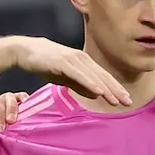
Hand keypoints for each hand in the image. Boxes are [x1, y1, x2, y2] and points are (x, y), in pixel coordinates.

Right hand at [0, 36, 131, 107]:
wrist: (26, 52)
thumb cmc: (45, 64)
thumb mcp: (66, 78)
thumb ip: (80, 86)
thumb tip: (96, 95)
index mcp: (84, 63)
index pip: (103, 77)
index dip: (115, 88)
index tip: (126, 100)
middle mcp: (82, 59)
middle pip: (103, 76)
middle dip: (116, 90)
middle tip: (128, 102)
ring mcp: (73, 59)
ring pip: (94, 76)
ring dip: (106, 89)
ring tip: (117, 100)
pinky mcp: (63, 62)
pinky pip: (80, 75)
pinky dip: (90, 83)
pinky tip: (99, 91)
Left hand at [0, 86, 28, 152]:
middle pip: (2, 97)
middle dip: (1, 113)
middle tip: (0, 128)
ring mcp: (4, 104)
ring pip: (13, 99)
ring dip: (13, 110)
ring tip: (12, 123)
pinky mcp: (13, 112)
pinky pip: (22, 102)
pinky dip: (26, 104)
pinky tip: (26, 112)